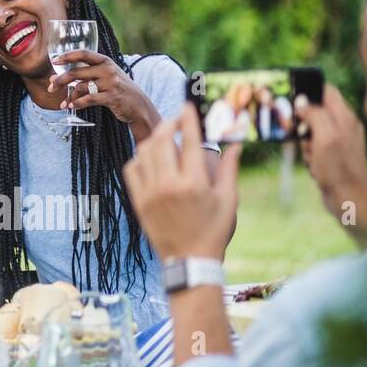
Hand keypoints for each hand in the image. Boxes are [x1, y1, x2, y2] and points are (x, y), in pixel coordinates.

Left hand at [49, 51, 157, 129]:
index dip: (67, 56)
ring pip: (82, 87)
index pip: (83, 53)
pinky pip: (89, 99)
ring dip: (69, 96)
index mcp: (105, 61)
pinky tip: (71, 107)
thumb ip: (83, 76)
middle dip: (61, 80)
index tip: (54, 61)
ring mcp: (111, 82)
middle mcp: (108, 69)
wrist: (138, 105)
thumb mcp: (104, 77)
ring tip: (63, 104)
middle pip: (77, 72)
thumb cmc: (117, 90)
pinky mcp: (112, 96)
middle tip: (50, 88)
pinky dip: (78, 103)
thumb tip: (54, 78)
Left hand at [124, 104, 237, 260]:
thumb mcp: (228, 200)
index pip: (189, 142)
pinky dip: (140, 157)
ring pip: (145, 152)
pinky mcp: (138, 200)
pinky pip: (132, 168)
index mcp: (194, 184)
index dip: (188, 120)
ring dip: (155, 138)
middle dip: (169, 124)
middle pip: (162, 141)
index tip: (187, 106)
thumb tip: (235, 143)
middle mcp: (168, 185)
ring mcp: (149, 193)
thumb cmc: (213, 231)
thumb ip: (229, 169)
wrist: (189, 261)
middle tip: (177, 120)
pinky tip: (151, 156)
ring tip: (166, 137)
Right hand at [296, 84, 366, 220]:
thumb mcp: (324, 137)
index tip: (292, 98)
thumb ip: (315, 114)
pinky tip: (313, 165)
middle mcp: (344, 126)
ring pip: (311, 130)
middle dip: (303, 123)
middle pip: (315, 111)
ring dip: (304, 142)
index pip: (327, 91)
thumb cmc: (338, 169)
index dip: (309, 91)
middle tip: (302, 136)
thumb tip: (302, 103)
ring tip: (310, 155)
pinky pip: (313, 146)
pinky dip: (309, 154)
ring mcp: (339, 141)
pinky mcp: (333, 155)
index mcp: (345, 117)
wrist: (348, 200)